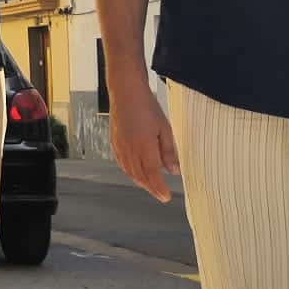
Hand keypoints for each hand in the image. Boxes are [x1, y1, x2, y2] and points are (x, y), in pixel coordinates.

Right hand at [110, 87, 179, 202]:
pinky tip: (135, 173)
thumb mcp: (165, 128)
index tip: (166, 196)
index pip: (152, 174)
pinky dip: (129, 172)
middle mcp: (130, 149)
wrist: (126, 92)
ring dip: (141, 182)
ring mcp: (120, 146)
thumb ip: (169, 151)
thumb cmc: (145, 105)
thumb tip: (174, 169)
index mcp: (144, 146)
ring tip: (150, 186)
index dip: (159, 188)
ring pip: (130, 172)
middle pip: (140, 176)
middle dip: (151, 188)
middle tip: (160, 194)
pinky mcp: (114, 142)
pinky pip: (121, 163)